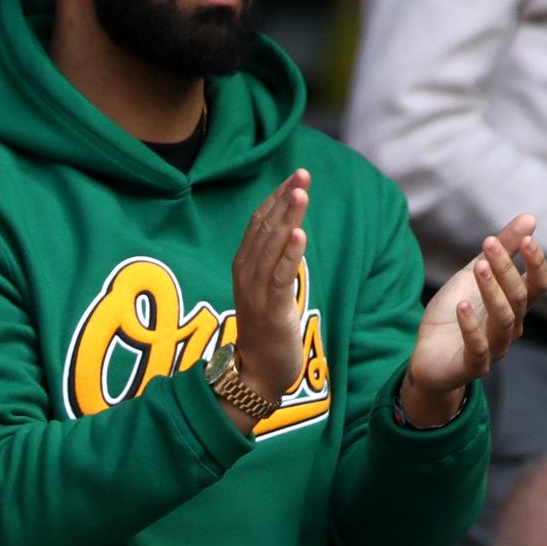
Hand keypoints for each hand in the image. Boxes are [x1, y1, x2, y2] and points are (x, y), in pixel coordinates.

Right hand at [228, 170, 310, 400]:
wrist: (259, 371)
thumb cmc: (267, 328)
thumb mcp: (268, 287)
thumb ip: (274, 260)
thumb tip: (291, 232)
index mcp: (243, 264)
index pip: (258, 222)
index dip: (276, 198)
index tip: (294, 176)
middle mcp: (245, 273)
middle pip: (264, 228)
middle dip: (284, 199)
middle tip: (302, 174)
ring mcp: (256, 291)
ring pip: (272, 247)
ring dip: (288, 218)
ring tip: (302, 193)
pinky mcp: (272, 309)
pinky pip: (280, 277)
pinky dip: (289, 254)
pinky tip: (300, 235)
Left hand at [406, 215, 546, 421]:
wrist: (428, 356)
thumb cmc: (455, 313)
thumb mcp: (474, 274)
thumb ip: (503, 249)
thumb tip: (530, 218)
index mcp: (515, 305)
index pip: (539, 285)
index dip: (537, 263)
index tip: (526, 238)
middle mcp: (511, 328)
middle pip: (520, 297)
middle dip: (506, 268)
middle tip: (488, 242)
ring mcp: (495, 348)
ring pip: (504, 319)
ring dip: (492, 291)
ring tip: (478, 266)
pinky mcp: (474, 365)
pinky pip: (479, 347)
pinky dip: (471, 326)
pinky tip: (461, 305)